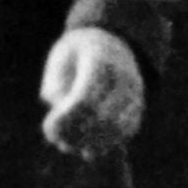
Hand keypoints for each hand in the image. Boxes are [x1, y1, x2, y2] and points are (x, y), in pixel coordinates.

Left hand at [36, 28, 142, 158]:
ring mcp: (135, 92)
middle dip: (77, 135)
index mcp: (100, 61)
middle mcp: (124, 77)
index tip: (48, 126)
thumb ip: (56, 86)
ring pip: (118, 128)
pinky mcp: (139, 105)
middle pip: (103, 117)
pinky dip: (108, 143)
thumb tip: (59, 115)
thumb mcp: (59, 59)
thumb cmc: (78, 53)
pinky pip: (127, 131)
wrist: (113, 40)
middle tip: (57, 141)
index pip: (85, 100)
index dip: (65, 119)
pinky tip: (88, 147)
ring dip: (93, 143)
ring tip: (71, 146)